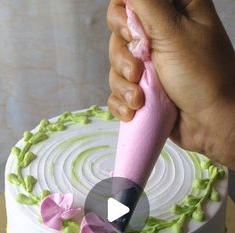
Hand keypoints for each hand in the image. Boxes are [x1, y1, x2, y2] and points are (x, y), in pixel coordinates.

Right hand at [107, 0, 234, 168]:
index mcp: (173, 10)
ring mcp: (152, 65)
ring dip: (123, 85)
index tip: (130, 32)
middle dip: (122, 57)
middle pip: (118, 34)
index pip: (130, 1)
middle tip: (137, 71)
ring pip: (116, 66)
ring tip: (139, 99)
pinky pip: (119, 91)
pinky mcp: (145, 90)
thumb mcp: (174, 33)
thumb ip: (146, 4)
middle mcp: (160, 35)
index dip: (122, 16)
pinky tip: (133, 110)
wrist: (211, 124)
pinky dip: (122, 102)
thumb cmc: (203, 77)